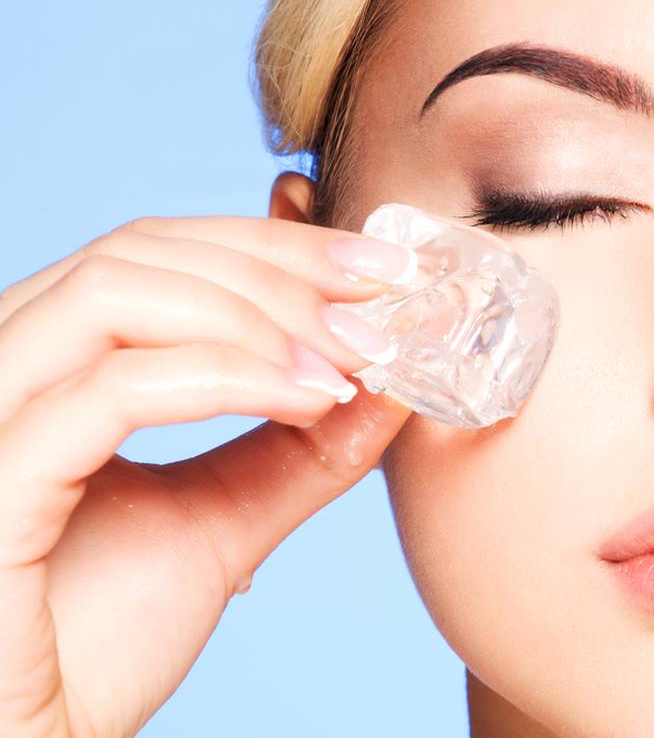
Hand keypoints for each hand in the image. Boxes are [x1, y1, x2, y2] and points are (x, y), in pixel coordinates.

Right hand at [0, 214, 414, 737]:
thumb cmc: (105, 638)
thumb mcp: (225, 518)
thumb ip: (298, 448)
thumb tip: (384, 380)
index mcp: (51, 363)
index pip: (160, 251)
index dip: (276, 247)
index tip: (379, 268)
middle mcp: (4, 364)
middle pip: (144, 250)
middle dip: (280, 270)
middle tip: (381, 307)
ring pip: (120, 290)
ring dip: (260, 316)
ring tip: (350, 364)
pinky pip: (110, 388)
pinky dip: (227, 377)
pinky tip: (311, 398)